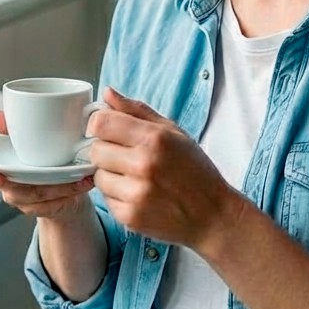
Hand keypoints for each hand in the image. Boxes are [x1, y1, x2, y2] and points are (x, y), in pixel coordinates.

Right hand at [0, 110, 94, 221]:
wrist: (58, 174)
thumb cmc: (35, 151)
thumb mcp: (24, 134)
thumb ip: (8, 125)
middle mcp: (11, 187)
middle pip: (13, 192)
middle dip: (26, 188)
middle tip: (41, 178)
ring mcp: (28, 200)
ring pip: (39, 197)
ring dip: (59, 186)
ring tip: (76, 174)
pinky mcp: (47, 207)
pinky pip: (56, 204)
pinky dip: (71, 192)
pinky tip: (84, 181)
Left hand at [88, 87, 240, 251]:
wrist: (212, 214)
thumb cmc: (194, 169)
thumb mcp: (173, 131)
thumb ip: (136, 110)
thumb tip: (107, 92)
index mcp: (154, 138)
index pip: (101, 122)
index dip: (100, 124)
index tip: (107, 129)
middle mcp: (143, 164)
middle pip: (95, 149)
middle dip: (106, 150)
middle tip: (126, 156)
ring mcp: (136, 193)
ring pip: (98, 176)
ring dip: (110, 175)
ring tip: (134, 177)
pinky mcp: (130, 216)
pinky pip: (105, 198)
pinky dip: (117, 195)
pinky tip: (138, 193)